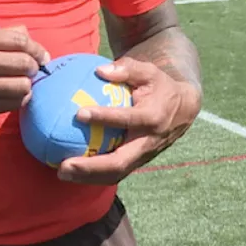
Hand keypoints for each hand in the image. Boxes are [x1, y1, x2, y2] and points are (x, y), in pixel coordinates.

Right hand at [0, 25, 50, 122]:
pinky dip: (18, 99)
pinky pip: (13, 104)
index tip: (41, 54)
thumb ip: (1, 34)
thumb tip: (30, 37)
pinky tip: (12, 94)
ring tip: (21, 82)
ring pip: (22, 86)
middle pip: (24, 64)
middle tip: (32, 69)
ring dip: (27, 84)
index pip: (19, 41)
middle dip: (34, 66)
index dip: (36, 48)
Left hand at [56, 59, 201, 184]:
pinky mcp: (138, 162)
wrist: (183, 110)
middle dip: (91, 166)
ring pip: (116, 172)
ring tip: (62, 172)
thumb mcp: (149, 72)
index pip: (127, 119)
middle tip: (65, 164)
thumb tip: (99, 70)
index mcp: (152, 117)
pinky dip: (93, 175)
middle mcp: (148, 141)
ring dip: (88, 176)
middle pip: (120, 161)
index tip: (79, 113)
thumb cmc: (160, 86)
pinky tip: (71, 170)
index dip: (104, 117)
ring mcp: (143, 156)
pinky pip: (115, 172)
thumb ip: (127, 69)